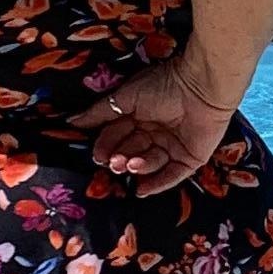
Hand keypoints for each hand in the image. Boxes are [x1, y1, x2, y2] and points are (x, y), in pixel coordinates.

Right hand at [82, 60, 234, 200]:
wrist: (201, 87)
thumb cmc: (162, 85)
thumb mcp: (125, 97)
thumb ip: (99, 112)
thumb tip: (71, 122)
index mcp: (139, 115)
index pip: (117, 135)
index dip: (107, 145)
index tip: (97, 154)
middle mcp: (155, 132)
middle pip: (132, 151)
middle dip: (121, 158)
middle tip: (113, 162)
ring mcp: (173, 146)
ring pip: (150, 164)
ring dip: (138, 166)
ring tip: (130, 163)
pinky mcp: (191, 158)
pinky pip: (172, 175)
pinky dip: (157, 183)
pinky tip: (143, 188)